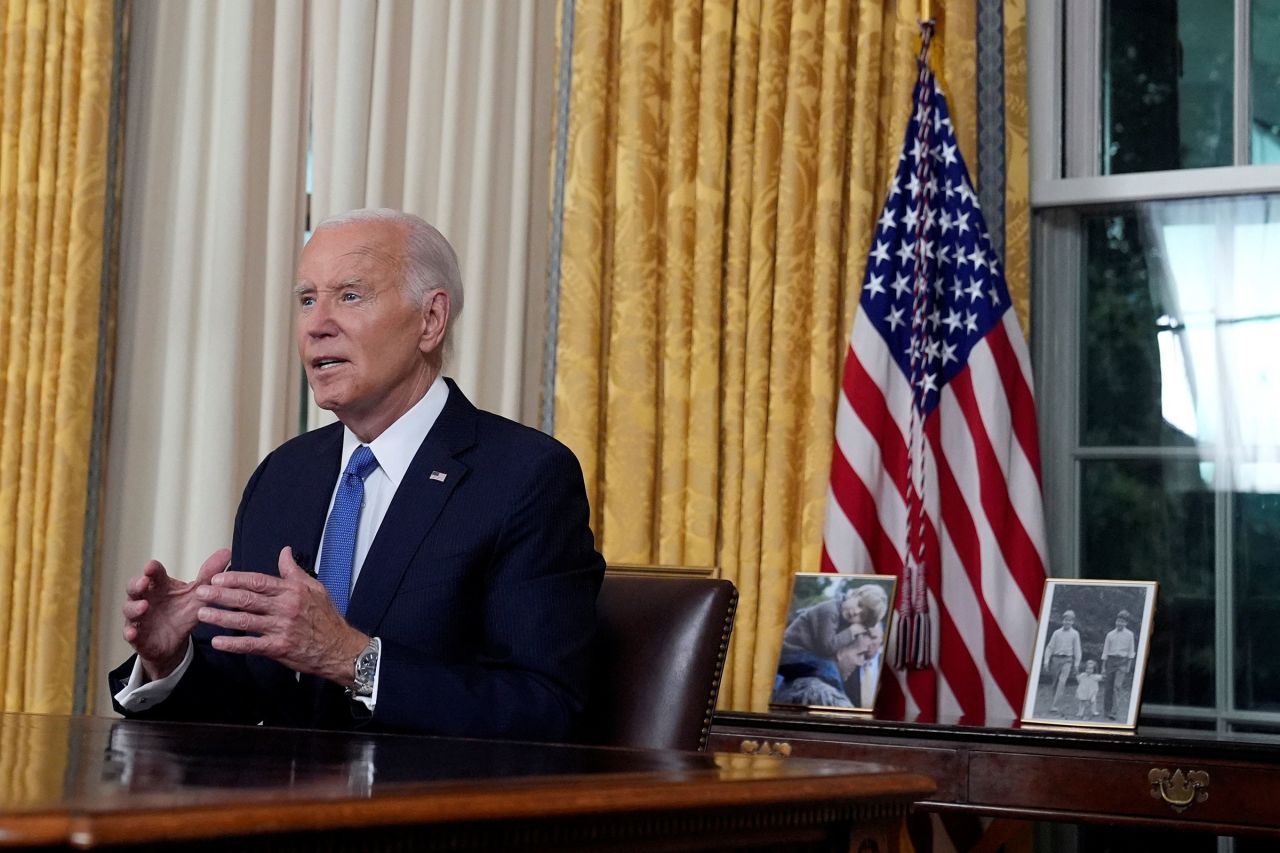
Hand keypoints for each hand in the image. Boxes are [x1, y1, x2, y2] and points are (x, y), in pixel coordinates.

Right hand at [123, 548, 230, 680]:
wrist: (174, 642)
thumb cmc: (183, 612)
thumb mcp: (198, 594)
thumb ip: (209, 575)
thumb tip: (227, 552)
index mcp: (159, 586)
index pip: (153, 573)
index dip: (152, 569)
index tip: (152, 566)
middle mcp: (145, 598)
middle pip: (134, 588)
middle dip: (137, 584)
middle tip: (144, 581)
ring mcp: (138, 617)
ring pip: (130, 609)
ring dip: (134, 607)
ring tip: (143, 606)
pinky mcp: (137, 636)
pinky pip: (130, 634)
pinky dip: (130, 633)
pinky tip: (131, 634)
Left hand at [195, 546, 368, 685]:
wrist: (339, 648)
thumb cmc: (327, 619)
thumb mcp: (315, 588)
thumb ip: (294, 571)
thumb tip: (284, 552)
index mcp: (292, 591)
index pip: (258, 582)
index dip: (236, 579)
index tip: (217, 578)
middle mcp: (285, 608)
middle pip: (247, 599)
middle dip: (221, 596)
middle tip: (201, 592)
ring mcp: (281, 628)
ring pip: (245, 621)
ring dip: (221, 617)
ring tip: (202, 613)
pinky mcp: (278, 648)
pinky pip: (251, 645)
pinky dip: (233, 644)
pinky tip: (218, 641)